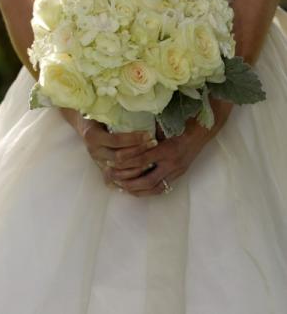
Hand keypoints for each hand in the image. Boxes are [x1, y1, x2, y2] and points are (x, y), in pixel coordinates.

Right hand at [59, 108, 157, 188]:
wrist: (83, 124)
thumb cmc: (97, 114)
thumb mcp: (104, 112)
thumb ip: (118, 113)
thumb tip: (141, 108)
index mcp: (93, 136)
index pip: (116, 141)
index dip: (134, 139)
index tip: (149, 134)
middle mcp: (94, 151)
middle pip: (119, 157)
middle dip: (139, 151)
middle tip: (154, 143)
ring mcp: (98, 162)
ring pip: (119, 171)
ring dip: (137, 166)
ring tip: (152, 158)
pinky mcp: (102, 170)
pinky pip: (116, 179)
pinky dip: (130, 177)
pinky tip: (142, 171)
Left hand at [105, 99, 232, 196]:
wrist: (202, 130)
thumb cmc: (180, 123)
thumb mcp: (163, 125)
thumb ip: (147, 134)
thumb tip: (125, 136)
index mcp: (167, 149)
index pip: (142, 160)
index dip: (125, 163)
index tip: (111, 162)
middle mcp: (172, 163)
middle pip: (146, 180)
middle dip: (127, 181)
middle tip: (111, 178)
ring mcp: (176, 171)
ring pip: (153, 188)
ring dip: (135, 189)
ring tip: (119, 186)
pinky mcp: (178, 175)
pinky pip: (161, 188)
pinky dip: (146, 191)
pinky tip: (134, 189)